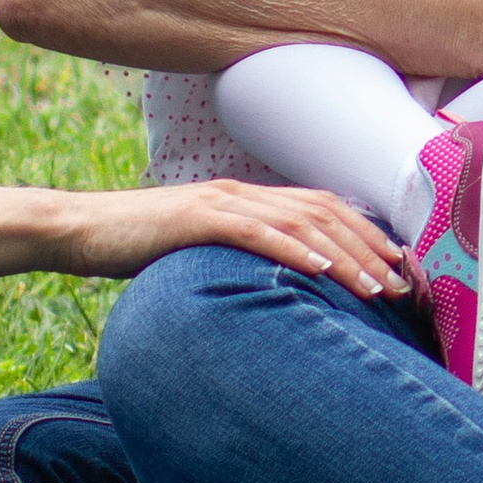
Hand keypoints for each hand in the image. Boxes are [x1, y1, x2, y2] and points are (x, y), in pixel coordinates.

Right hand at [52, 176, 411, 295]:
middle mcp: (241, 192)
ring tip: (374, 285)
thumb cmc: (138, 248)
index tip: (398, 267)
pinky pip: (255, 233)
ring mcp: (220, 202)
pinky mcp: (196, 218)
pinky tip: (320, 271)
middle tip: (401, 284)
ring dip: (343, 255)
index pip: (320, 209)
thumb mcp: (200, 253)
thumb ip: (238, 259)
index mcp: (246, 199)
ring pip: (299, 224)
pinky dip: (293, 251)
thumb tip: (279, 290)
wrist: (80, 230)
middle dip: (368, 247)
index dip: (364, 234)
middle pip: (322, 213)